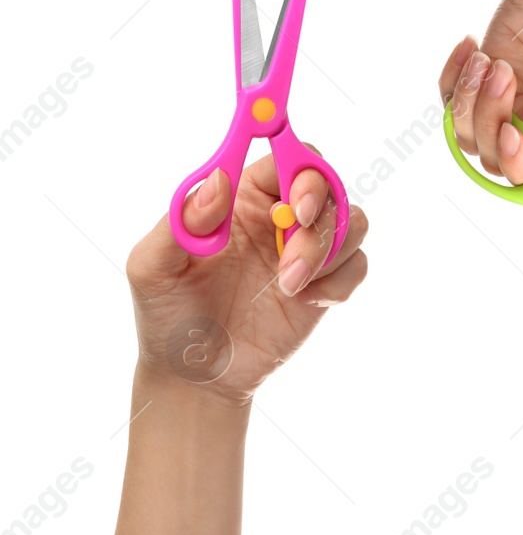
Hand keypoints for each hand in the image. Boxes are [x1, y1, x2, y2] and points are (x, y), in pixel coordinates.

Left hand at [127, 152, 369, 406]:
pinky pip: (357, 265)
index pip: (282, 157)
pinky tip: (305, 301)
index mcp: (238, 200)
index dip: (295, 159)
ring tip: (289, 282)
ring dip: (326, 247)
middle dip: (318, 202)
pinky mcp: (325, 286)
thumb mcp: (153, 267)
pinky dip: (339, 280)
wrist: (194, 377)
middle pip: (325, 182)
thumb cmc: (166, 315)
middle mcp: (277, 219)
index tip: (289, 190)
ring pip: (350, 220)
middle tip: (297, 226)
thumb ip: (182, 220)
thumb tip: (218, 181)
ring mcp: (305, 252)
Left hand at [439, 0, 522, 184]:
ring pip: (469, 137)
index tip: (519, 136)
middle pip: (499, 165)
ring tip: (487, 58)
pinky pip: (450, 99)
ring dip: (468, 104)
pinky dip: (450, 80)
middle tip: (502, 74)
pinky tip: (471, 45)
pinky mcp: (487, 68)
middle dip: (489, 129)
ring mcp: (513, 95)